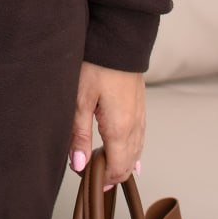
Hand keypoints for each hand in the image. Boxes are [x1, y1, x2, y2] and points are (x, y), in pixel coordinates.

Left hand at [68, 61, 145, 188]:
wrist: (117, 38)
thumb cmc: (96, 65)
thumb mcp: (79, 100)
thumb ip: (79, 135)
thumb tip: (79, 166)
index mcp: (120, 129)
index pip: (117, 169)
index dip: (102, 180)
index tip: (86, 179)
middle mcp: (135, 126)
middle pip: (128, 164)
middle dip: (113, 174)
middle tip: (93, 176)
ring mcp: (140, 115)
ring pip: (136, 151)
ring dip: (122, 162)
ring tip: (104, 166)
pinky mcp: (140, 105)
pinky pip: (139, 137)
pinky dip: (131, 149)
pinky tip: (124, 149)